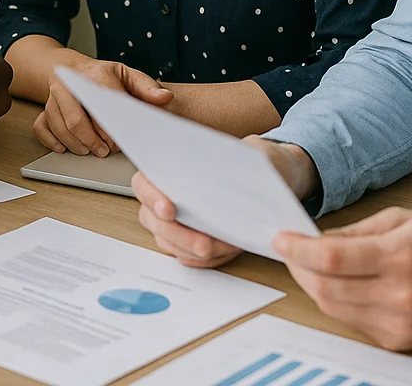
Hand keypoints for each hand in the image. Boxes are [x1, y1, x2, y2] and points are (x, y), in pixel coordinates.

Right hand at [37, 57, 171, 156]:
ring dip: (76, 144)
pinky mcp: (43, 108)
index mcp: (95, 76)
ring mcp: (53, 98)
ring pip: (59, 127)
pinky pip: (41, 127)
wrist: (70, 69)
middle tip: (105, 151)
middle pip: (77, 120)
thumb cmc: (101, 76)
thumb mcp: (127, 75)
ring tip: (90, 151)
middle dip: (92, 141)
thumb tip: (165, 98)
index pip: (102, 106)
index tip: (118, 141)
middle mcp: (69, 86)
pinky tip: (64, 148)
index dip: (110, 128)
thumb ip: (147, 88)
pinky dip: (52, 141)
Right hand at [133, 138, 318, 266]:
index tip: (170, 209)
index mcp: (167, 168)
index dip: (152, 197)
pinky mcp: (187, 243)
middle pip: (153, 220)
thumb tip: (241, 162)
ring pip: (169, 243)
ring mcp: (172, 223)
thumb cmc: (253, 164)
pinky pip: (188, 257)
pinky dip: (207, 259)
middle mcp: (163, 197)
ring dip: (193, 250)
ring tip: (222, 248)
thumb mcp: (253, 152)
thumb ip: (243, 155)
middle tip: (203, 244)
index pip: (144, 183)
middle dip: (179, 235)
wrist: (267, 184)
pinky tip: (227, 250)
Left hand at [273, 207, 411, 350]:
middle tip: (290, 251)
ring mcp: (399, 323)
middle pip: (326, 288)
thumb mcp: (403, 220)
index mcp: (401, 256)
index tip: (281, 238)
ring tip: (310, 266)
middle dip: (299, 268)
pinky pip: (352, 321)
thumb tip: (315, 239)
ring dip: (314, 286)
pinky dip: (338, 302)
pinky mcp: (399, 341)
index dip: (298, 249)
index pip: (332, 258)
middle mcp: (400, 294)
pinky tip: (340, 285)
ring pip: (334, 308)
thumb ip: (356, 231)